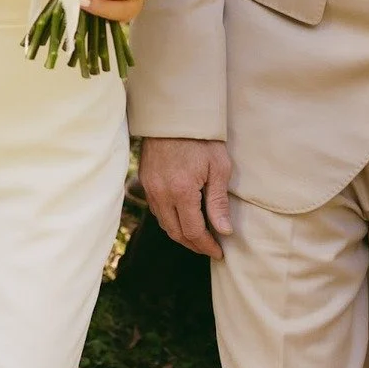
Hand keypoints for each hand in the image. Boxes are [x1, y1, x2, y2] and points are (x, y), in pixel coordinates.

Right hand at [140, 136, 234, 258]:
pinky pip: (156, 209)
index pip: (193, 231)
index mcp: (181, 191)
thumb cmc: (201, 138)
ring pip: (163, 223)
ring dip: (181, 233)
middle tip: (210, 249)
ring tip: (198, 237)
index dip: (207, 246)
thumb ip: (219, 202)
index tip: (219, 252)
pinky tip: (182, 217)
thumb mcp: (218, 167)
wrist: (173, 115)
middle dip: (194, 244)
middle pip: (176, 232)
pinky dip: (169, 219)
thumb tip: (224, 231)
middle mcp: (161, 193)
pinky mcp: (144, 179)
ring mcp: (149, 186)